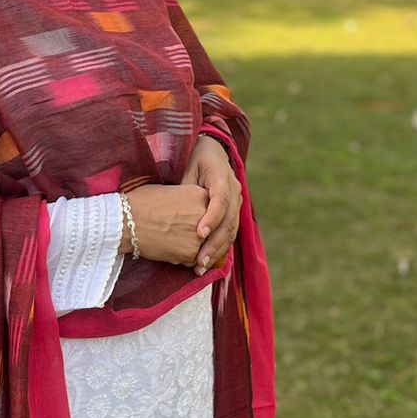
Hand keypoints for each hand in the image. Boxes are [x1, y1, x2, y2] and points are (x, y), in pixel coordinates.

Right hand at [124, 184, 213, 267]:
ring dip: (190, 246)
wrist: (125, 221)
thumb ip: (187, 200)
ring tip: (171, 238)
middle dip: (196, 232)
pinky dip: (182, 257)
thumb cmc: (141, 203)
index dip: (195, 215)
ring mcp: (199, 235)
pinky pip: (193, 259)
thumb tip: (190, 211)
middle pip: (208, 228)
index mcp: (200, 194)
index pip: (209, 209)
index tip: (183, 218)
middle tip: (176, 230)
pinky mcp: (190, 253)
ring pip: (202, 246)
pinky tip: (168, 248)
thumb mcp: (170, 191)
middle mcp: (205, 214)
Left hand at [179, 133, 241, 271]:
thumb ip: (186, 186)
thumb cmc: (195, 157)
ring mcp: (237, 201)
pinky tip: (208, 262)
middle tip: (199, 262)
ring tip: (201, 267)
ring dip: (217, 251)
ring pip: (231, 230)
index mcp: (222, 177)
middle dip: (214, 244)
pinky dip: (220, 248)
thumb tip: (179, 209)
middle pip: (228, 221)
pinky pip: (230, 232)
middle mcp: (234, 190)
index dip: (211, 218)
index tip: (199, 234)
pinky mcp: (234, 211)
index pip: (220, 201)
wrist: (213, 150)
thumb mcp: (188, 166)